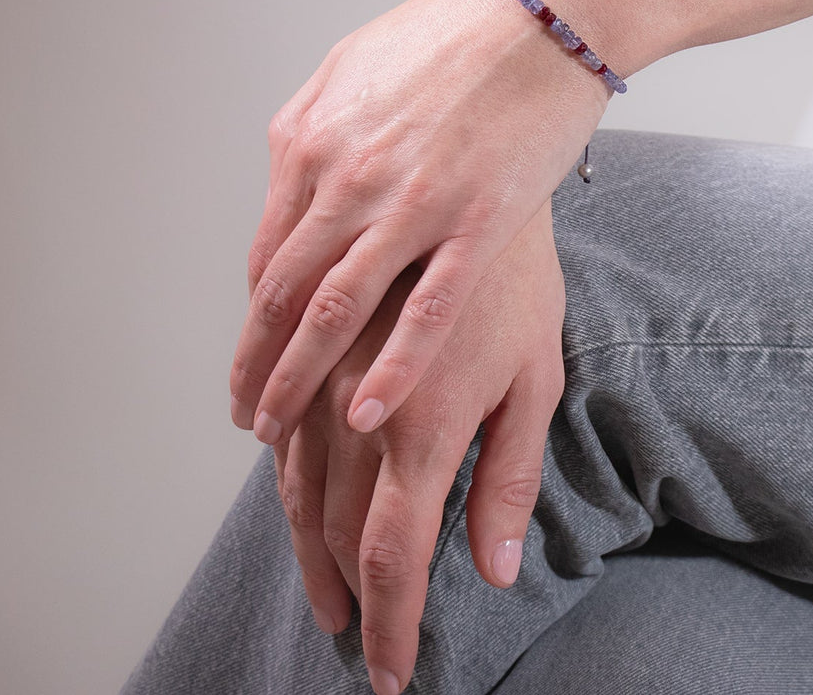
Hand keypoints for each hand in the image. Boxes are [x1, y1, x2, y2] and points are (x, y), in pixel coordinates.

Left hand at [229, 0, 604, 446]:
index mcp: (313, 142)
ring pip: (335, 311)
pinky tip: (365, 413)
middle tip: (245, 415)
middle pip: (284, 292)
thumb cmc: (454, 36)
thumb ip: (315, 128)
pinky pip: (423, 310)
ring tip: (279, 429)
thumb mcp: (354, 66)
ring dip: (297, 379)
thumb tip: (290, 174)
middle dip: (257, 364)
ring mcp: (410, 202)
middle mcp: (347, 177)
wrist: (541, 9)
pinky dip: (390, 368)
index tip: (252, 359)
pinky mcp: (475, 222)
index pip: (269, 254)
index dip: (256, 319)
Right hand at [275, 204, 565, 694]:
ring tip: (317, 581)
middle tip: (349, 630)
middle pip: (331, 528)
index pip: (393, 555)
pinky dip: (278, 467)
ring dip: (302, 542)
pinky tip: (286, 487)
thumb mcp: (536, 376)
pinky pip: (276, 416)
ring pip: (291, 479)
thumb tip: (494, 566)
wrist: (468, 168)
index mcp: (421, 426)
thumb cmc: (519, 274)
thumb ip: (508, 474)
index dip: (388, 625)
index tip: (388, 674)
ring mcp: (320, 368)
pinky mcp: (302, 336)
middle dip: (341, 591)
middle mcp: (354, 405)